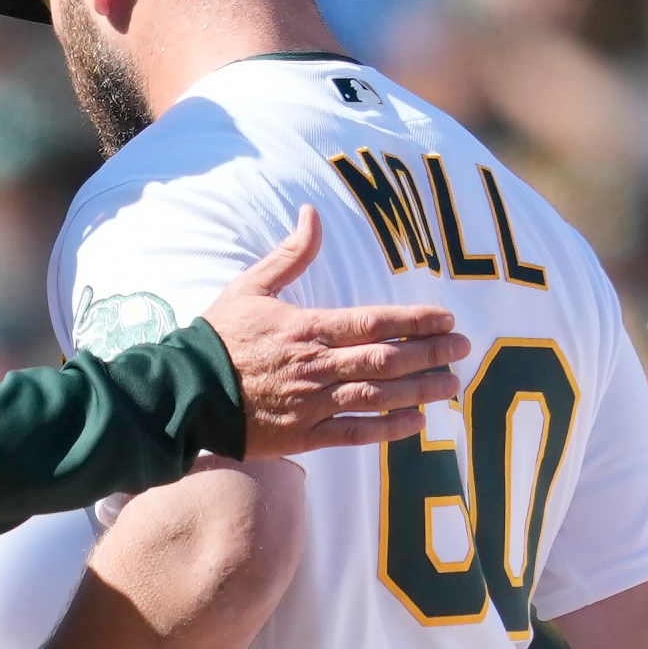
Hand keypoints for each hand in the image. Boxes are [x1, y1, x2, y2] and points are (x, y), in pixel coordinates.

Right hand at [201, 207, 468, 456]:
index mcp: (309, 328)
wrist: (184, 392)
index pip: (375, 322)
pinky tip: (417, 423)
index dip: (416, 321)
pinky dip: (389, 430)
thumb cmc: (218, 337)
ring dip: (421, 391)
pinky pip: (356, 434)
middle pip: (388, 360)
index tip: (446, 320)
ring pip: (380, 398)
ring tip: (453, 386)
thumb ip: (290, 254)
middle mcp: (318, 367)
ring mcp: (314, 404)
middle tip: (463, 350)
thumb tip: (311, 213)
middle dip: (431, 354)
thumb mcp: (251, 286)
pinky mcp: (305, 436)